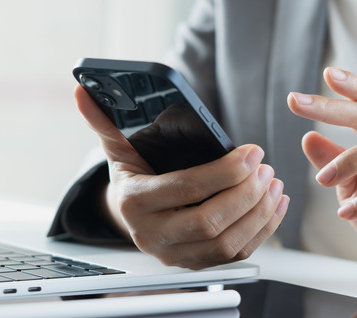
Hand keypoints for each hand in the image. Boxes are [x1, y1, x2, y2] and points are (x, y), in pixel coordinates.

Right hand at [74, 86, 288, 268]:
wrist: (128, 212)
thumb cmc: (131, 174)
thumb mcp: (118, 146)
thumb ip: (103, 120)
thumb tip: (82, 92)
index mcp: (135, 202)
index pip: (186, 189)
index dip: (224, 172)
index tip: (251, 152)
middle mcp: (152, 235)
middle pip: (210, 222)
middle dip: (246, 194)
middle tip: (265, 167)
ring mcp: (175, 254)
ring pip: (227, 244)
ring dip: (259, 213)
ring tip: (273, 182)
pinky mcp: (196, 264)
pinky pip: (236, 255)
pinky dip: (262, 231)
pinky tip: (274, 205)